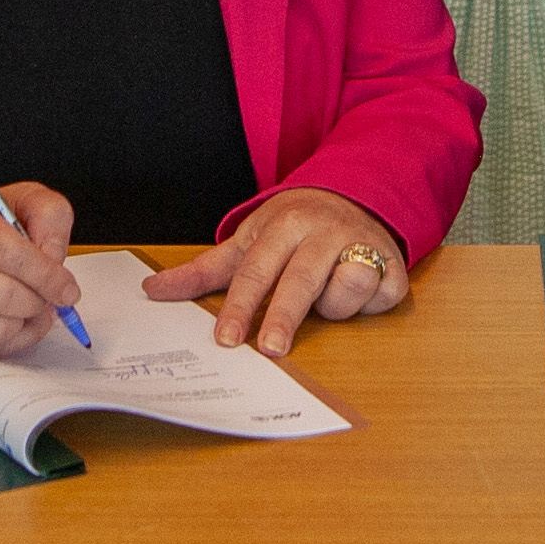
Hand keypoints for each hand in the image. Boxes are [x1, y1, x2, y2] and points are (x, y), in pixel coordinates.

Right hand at [0, 180, 76, 358]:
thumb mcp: (26, 202)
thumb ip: (49, 218)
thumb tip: (54, 260)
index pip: (5, 250)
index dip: (43, 273)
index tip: (66, 287)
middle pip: (2, 292)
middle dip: (38, 299)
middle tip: (50, 295)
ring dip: (26, 318)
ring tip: (30, 303)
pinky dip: (12, 335)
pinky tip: (14, 318)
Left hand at [140, 187, 407, 354]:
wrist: (358, 193)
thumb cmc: (295, 227)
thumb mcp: (249, 240)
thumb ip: (205, 270)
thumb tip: (152, 292)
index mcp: (283, 224)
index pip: (255, 270)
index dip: (241, 306)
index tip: (227, 339)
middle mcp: (322, 231)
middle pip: (299, 279)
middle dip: (283, 315)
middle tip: (270, 349)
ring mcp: (360, 244)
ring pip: (346, 285)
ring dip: (334, 305)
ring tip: (325, 301)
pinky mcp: (392, 265)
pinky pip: (378, 293)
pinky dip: (368, 301)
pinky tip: (360, 293)